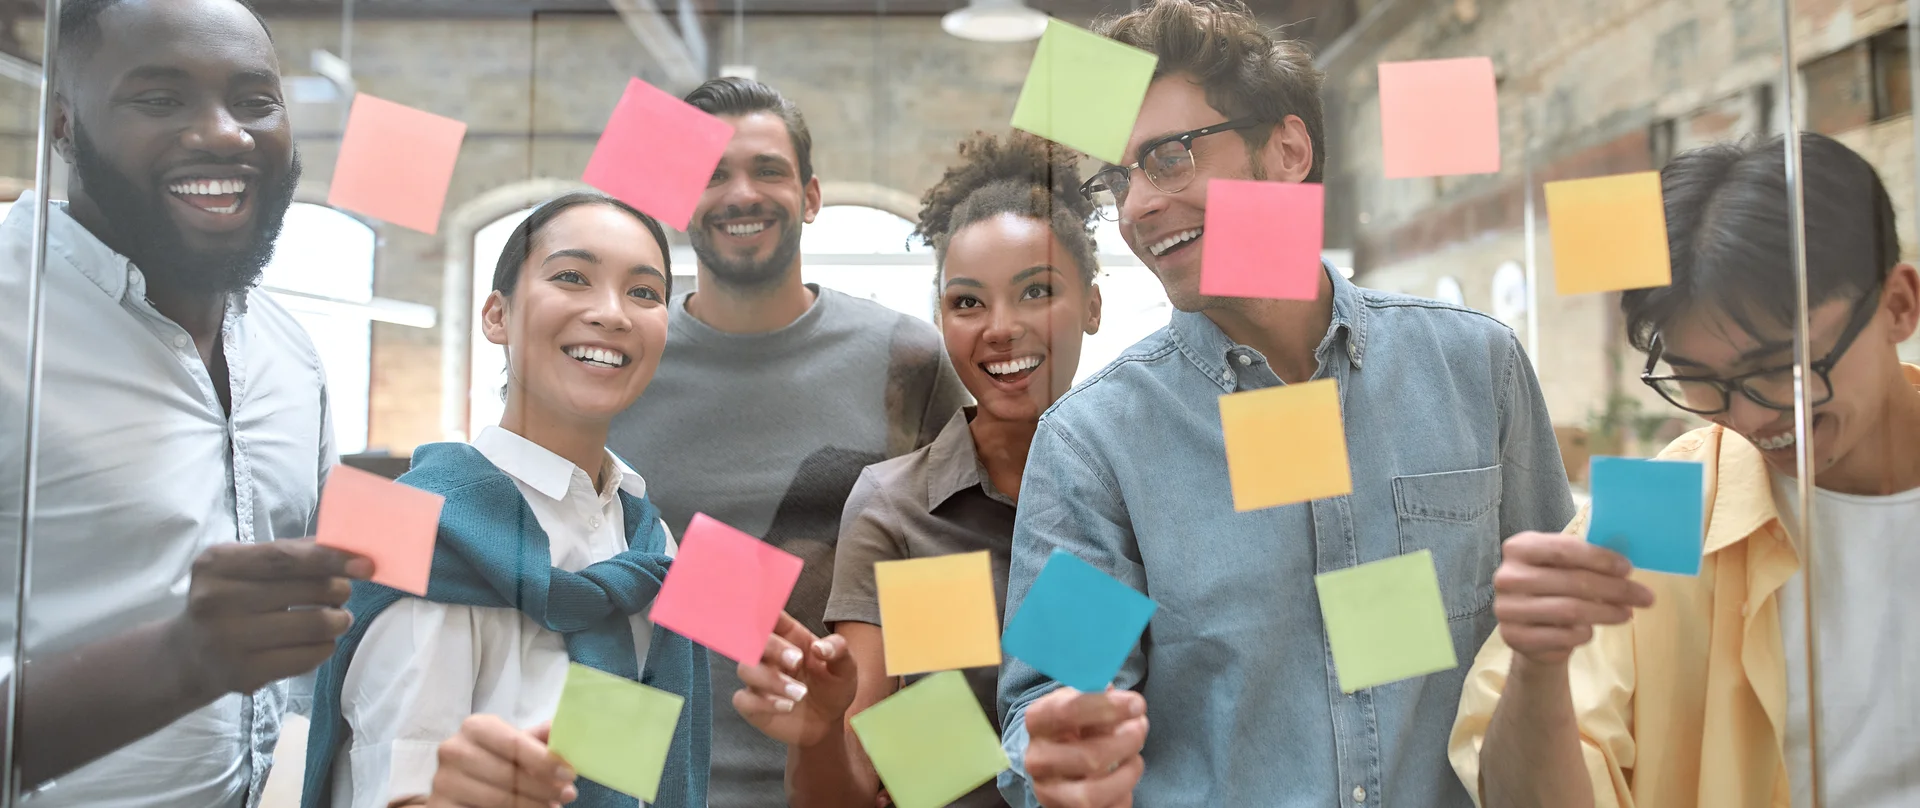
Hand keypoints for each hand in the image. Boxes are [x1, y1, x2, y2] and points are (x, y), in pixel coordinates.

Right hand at [166, 539, 371, 698]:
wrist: (189, 654)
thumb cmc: (231, 598)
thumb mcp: (245, 566)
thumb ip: (291, 552)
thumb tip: (348, 547)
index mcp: (217, 564)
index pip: (285, 558)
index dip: (330, 559)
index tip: (365, 564)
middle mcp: (216, 601)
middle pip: (306, 591)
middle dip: (339, 590)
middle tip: (343, 592)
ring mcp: (228, 640)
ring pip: (315, 625)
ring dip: (339, 620)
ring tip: (337, 617)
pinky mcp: (245, 674)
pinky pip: (309, 656)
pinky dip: (326, 646)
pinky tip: (319, 641)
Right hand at [426, 717, 576, 807]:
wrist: (461, 782)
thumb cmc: (495, 759)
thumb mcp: (514, 744)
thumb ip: (537, 739)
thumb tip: (563, 729)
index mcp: (475, 727)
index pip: (515, 744)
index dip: (545, 761)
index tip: (569, 774)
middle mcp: (453, 750)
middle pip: (509, 774)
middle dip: (544, 787)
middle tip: (568, 795)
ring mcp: (443, 781)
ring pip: (498, 799)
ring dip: (532, 806)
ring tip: (552, 806)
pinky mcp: (440, 807)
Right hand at [733, 612, 856, 746]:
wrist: (828, 722)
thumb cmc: (833, 687)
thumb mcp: (846, 668)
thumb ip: (838, 651)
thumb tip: (820, 647)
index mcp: (790, 637)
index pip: (771, 616)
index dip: (766, 609)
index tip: (769, 611)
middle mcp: (770, 655)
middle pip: (755, 641)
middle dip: (773, 648)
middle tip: (797, 661)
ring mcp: (758, 679)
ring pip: (746, 669)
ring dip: (772, 680)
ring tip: (800, 694)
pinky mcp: (753, 705)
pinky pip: (744, 699)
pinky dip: (763, 703)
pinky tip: (786, 707)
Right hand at [1025, 687, 1147, 807]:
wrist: (1057, 762)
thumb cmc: (1075, 728)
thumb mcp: (1081, 706)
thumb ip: (1100, 700)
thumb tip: (1127, 702)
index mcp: (1037, 722)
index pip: (1068, 712)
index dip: (1108, 707)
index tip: (1137, 705)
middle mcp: (1036, 759)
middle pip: (1088, 757)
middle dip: (1125, 743)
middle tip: (1141, 729)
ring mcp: (1048, 792)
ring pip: (1093, 794)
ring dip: (1126, 775)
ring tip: (1135, 759)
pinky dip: (1123, 795)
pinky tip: (1124, 778)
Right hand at [1493, 531, 1656, 665]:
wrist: (1528, 628)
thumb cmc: (1553, 588)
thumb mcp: (1564, 566)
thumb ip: (1587, 560)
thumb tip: (1625, 567)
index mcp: (1519, 548)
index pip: (1564, 549)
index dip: (1600, 559)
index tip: (1628, 569)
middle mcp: (1507, 576)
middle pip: (1572, 581)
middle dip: (1614, 589)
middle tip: (1644, 597)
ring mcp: (1507, 608)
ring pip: (1571, 610)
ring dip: (1606, 613)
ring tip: (1627, 614)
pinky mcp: (1514, 637)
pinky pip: (1563, 636)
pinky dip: (1584, 634)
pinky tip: (1590, 630)